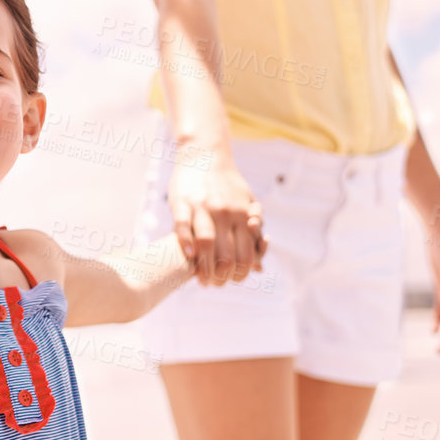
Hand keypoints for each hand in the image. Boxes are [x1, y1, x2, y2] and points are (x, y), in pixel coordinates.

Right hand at [167, 149, 265, 285]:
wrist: (205, 155)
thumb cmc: (228, 185)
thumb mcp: (248, 205)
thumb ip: (254, 235)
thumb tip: (258, 268)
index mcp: (244, 214)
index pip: (246, 255)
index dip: (240, 273)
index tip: (232, 281)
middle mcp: (225, 212)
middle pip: (226, 255)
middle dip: (222, 276)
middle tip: (215, 284)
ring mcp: (202, 206)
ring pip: (205, 244)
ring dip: (204, 268)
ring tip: (201, 278)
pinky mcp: (181, 202)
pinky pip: (182, 226)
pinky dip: (186, 243)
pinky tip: (188, 256)